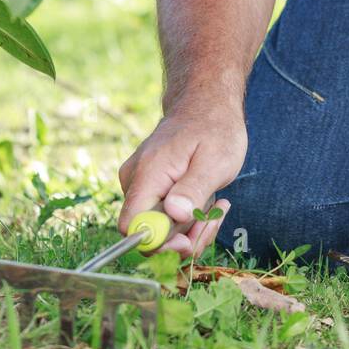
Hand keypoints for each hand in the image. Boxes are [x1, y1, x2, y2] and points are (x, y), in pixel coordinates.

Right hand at [118, 102, 247, 256]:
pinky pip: (164, 217)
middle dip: (185, 235)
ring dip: (191, 226)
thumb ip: (193, 188)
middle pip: (149, 232)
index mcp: (148, 174)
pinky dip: (188, 217)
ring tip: (216, 202)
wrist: (207, 104)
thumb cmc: (214, 128)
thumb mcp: (215, 160)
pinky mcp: (149, 187)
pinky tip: (207, 199)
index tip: (188, 240)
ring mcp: (141, 184)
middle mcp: (136, 181)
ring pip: (160, 228)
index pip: (133, 227)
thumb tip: (174, 215)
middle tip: (215, 217)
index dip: (159, 244)